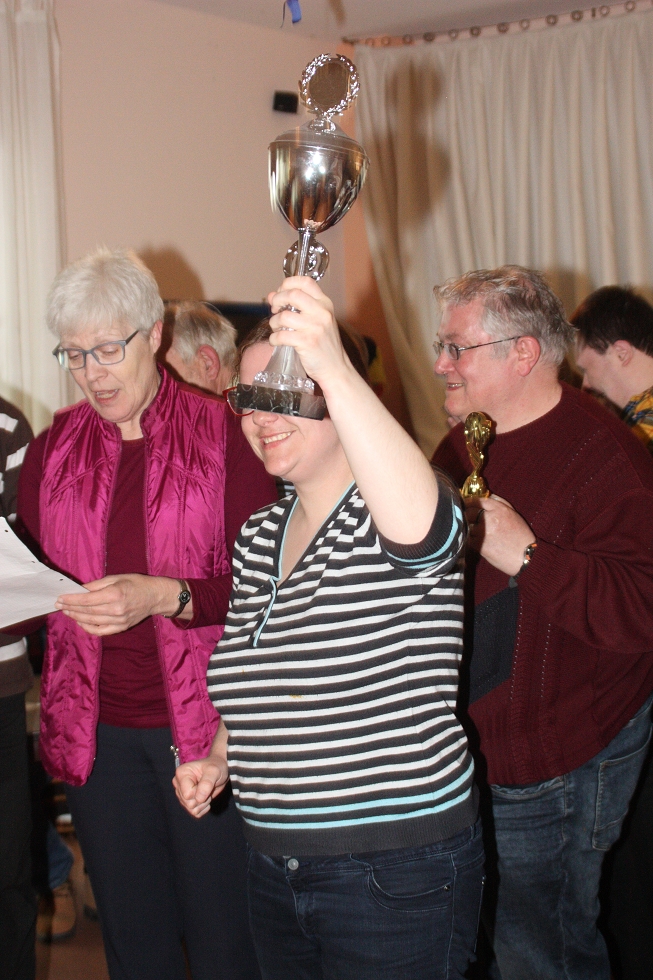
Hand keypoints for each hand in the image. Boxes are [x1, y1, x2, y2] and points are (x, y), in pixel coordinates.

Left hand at [55, 573, 186, 634]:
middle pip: (87, 611)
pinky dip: (88, 628)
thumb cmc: (137, 583)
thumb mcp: (117, 578)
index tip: (60, 598)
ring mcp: (119, 621)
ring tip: (67, 612)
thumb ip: (97, 584)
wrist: (156, 596)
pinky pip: (100, 631)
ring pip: (91, 622)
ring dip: (76, 617)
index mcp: (115, 594)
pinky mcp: (121, 628)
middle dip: (71, 608)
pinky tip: (80, 621)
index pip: (87, 600)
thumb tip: (80, 590)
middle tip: (59, 605)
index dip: (71, 599)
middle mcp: (116, 609)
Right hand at [173, 755, 228, 817]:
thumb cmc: (216, 767)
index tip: (207, 783)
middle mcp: (178, 784)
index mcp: (181, 774)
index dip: (199, 793)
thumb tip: (199, 799)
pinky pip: (195, 813)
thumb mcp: (214, 771)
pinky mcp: (187, 801)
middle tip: (208, 787)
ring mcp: (182, 794)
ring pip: (191, 809)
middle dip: (202, 799)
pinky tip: (206, 798)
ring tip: (207, 791)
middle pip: (188, 803)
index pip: (187, 794)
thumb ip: (207, 783)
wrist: (220, 770)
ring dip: (203, 803)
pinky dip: (203, 808)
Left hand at [267, 277, 352, 391]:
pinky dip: (274, 339)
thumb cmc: (324, 344)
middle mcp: (322, 313)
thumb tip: (272, 295)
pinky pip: (281, 336)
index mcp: (325, 304)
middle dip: (277, 300)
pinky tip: (276, 341)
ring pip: (284, 316)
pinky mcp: (307, 342)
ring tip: (276, 328)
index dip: (288, 283)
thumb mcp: (317, 321)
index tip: (280, 292)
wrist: (336, 368)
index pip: (305, 282)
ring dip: (274, 322)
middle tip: (274, 309)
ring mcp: (315, 327)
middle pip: (292, 294)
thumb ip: (298, 307)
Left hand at [465, 495, 534, 575]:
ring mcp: (484, 532)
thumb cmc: (521, 535)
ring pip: (466, 525)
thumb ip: (500, 503)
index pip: (478, 500)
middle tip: (464, 516)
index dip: (469, 501)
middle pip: (469, 512)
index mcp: (500, 510)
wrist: (525, 556)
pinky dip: (468, 538)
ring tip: (468, 528)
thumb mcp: (514, 514)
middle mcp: (490, 519)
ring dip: (466, 526)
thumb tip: (487, 496)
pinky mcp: (479, 545)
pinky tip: (472, 539)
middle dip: (466, 513)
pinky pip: (467, 538)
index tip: (465, 503)